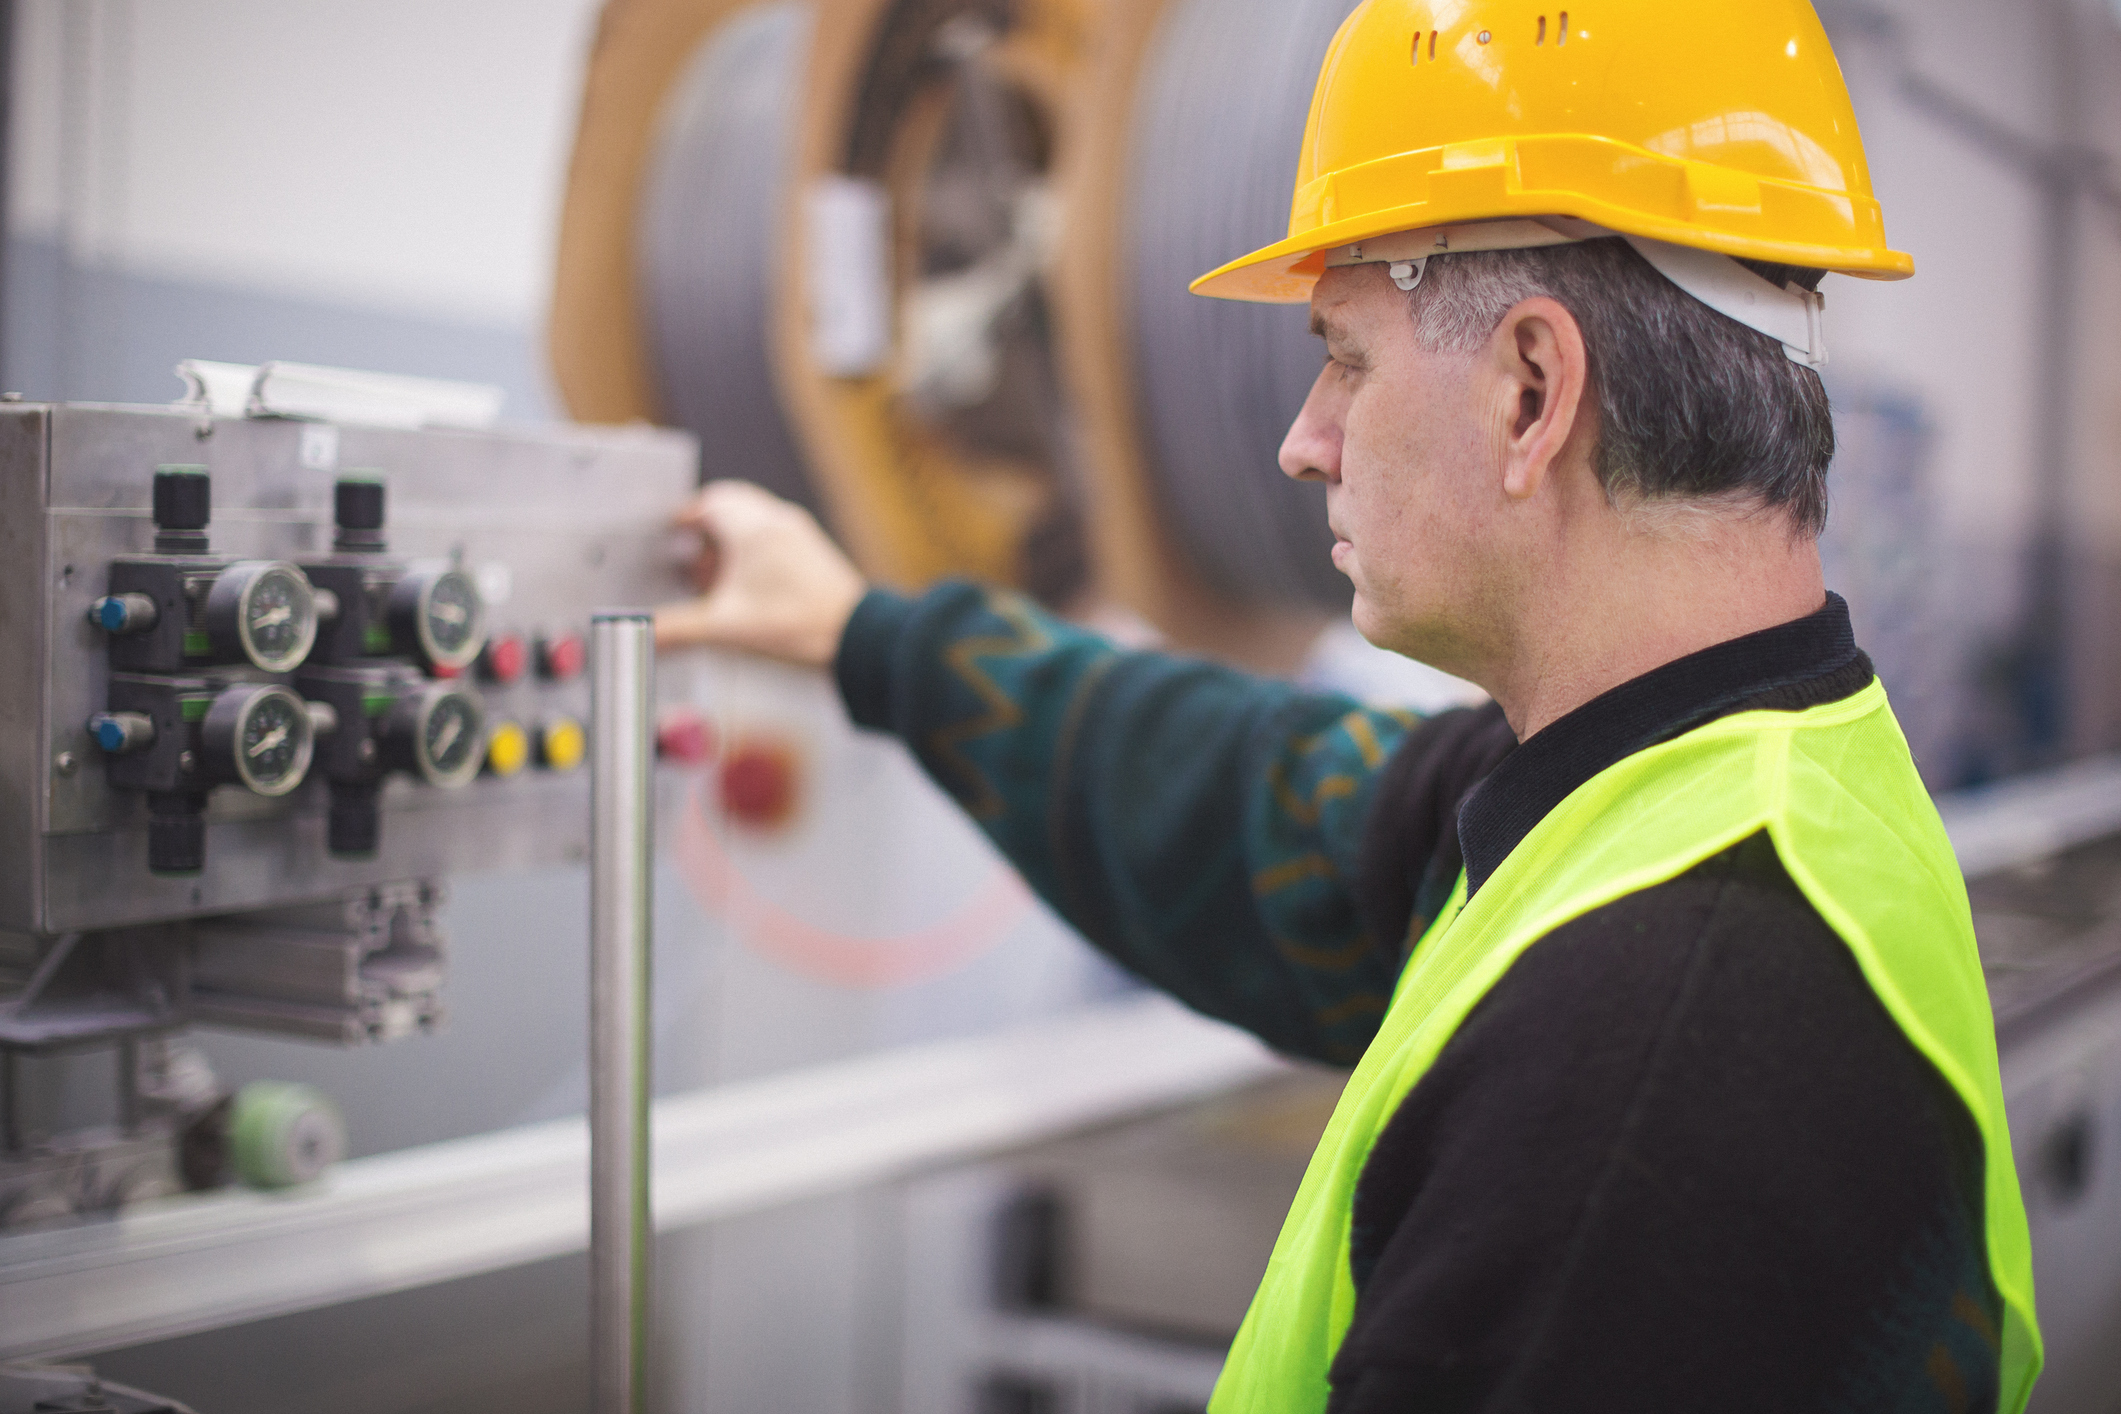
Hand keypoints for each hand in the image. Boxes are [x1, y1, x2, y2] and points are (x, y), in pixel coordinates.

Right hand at [654, 481, 867, 668]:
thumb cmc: (798, 627)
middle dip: (706, 531)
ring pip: (754, 521)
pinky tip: (749, 589)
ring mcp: (799, 534)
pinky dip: (754, 553)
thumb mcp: (726, 629)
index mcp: (752, 529)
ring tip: (717, 581)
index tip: (669, 535)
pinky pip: (775, 537)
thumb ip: (677, 629)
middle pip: (731, 506)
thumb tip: (641, 632)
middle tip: (692, 563)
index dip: (684, 517)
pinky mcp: (814, 553)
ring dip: (730, 542)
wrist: (857, 639)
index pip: (709, 501)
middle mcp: (777, 522)